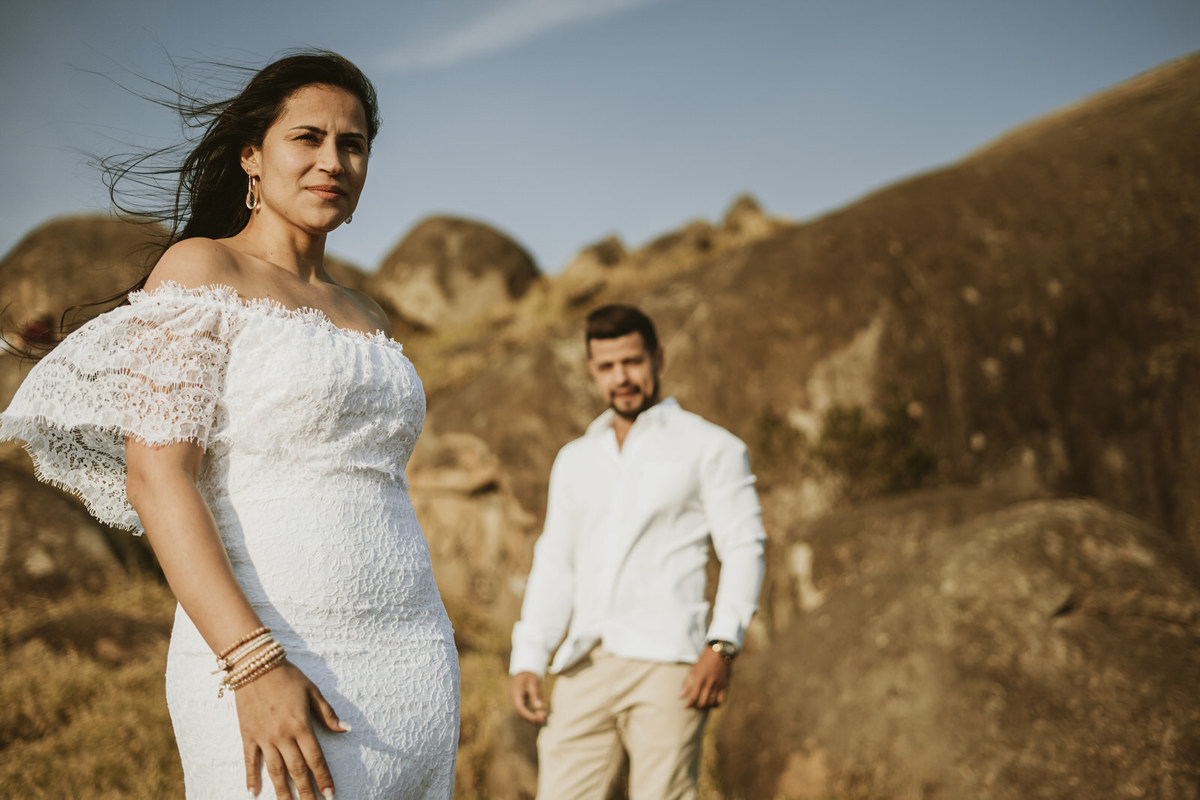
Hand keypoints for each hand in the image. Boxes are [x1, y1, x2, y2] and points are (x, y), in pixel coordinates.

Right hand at [236, 661, 349, 798]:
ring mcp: (264, 737)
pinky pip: (250, 760)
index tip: (330, 794)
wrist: (255, 665)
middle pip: (296, 770)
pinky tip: (253, 793)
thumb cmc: (287, 676)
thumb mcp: (312, 691)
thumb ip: (327, 714)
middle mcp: (283, 735)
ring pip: (275, 771)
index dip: (323, 778)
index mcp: (301, 725)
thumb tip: (346, 729)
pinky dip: (251, 777)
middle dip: (306, 792)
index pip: (315, 758)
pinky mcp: (247, 735)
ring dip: (282, 792)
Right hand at [510, 671, 547, 723]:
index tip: (536, 718)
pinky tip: (542, 712)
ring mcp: (518, 700)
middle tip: (543, 717)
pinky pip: (527, 708)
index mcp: (515, 694)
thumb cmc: (528, 675)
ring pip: (525, 711)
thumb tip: (539, 707)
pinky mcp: (522, 701)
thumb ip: (535, 695)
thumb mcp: (533, 683)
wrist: (524, 670)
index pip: (520, 708)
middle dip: (532, 716)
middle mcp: (515, 699)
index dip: (528, 715)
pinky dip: (533, 711)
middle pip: (522, 711)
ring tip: (544, 715)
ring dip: (533, 714)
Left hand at [679, 648, 729, 708]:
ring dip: (706, 707)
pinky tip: (712, 704)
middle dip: (697, 707)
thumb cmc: (703, 662)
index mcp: (699, 679)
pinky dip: (716, 705)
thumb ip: (687, 684)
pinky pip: (721, 700)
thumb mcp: (693, 670)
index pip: (693, 697)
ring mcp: (718, 685)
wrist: (718, 653)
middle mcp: (709, 683)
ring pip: (712, 703)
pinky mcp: (724, 685)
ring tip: (702, 706)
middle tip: (694, 707)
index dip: (689, 704)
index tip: (686, 707)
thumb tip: (680, 696)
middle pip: (702, 702)